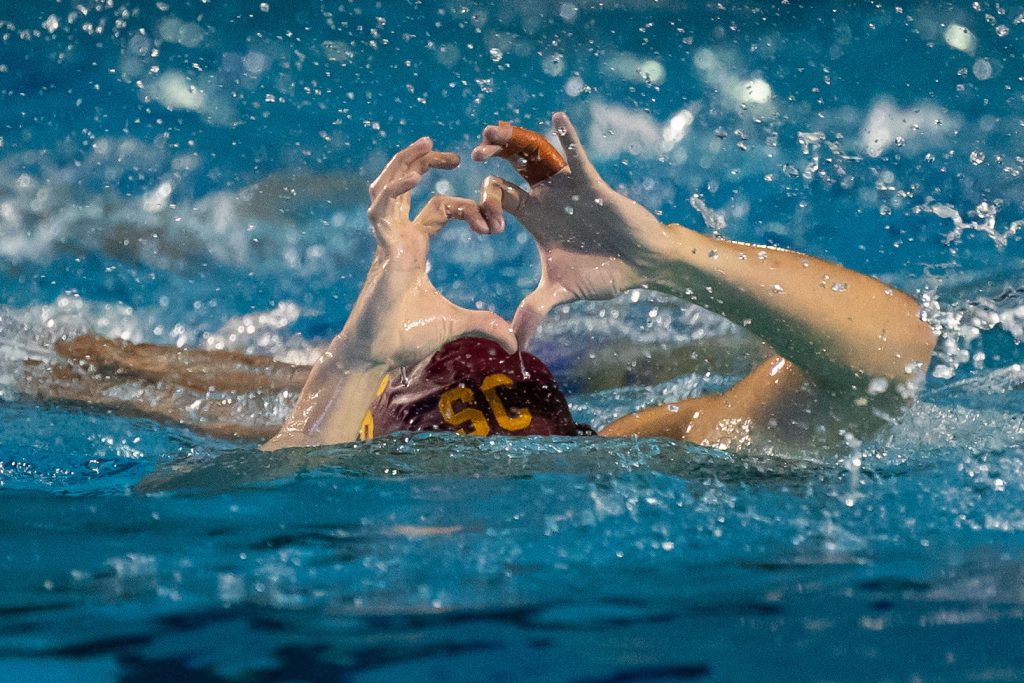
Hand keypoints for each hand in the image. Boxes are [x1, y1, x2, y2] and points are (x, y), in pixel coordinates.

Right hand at [337, 137, 515, 368]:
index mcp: (414, 248)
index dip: (465, 207)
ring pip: (389, 188)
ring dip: (405, 163)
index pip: (437, 208)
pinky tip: (413, 175)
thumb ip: (483, 324)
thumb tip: (512, 341)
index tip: (493, 225)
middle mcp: (398, 238)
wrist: (376, 357)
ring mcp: (387, 242)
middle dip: (425, 163)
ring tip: (425, 142)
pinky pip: (383, 211)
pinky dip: (394, 190)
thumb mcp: (454, 324)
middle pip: (407, 187)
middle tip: (454, 153)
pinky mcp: (381, 252)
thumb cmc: (404, 339)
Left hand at [471, 112, 670, 343]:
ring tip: (493, 130)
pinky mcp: (591, 184)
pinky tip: (556, 118)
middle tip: (473, 154)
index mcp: (532, 215)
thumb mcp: (561, 292)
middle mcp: (546, 195)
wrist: (641, 266)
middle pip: (509, 164)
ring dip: (514, 140)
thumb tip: (516, 344)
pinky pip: (576, 156)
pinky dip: (567, 138)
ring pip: (536, 153)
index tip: (488, 229)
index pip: (497, 196)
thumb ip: (535, 310)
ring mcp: (567, 186)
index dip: (484, 205)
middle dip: (491, 155)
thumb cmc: (603, 273)